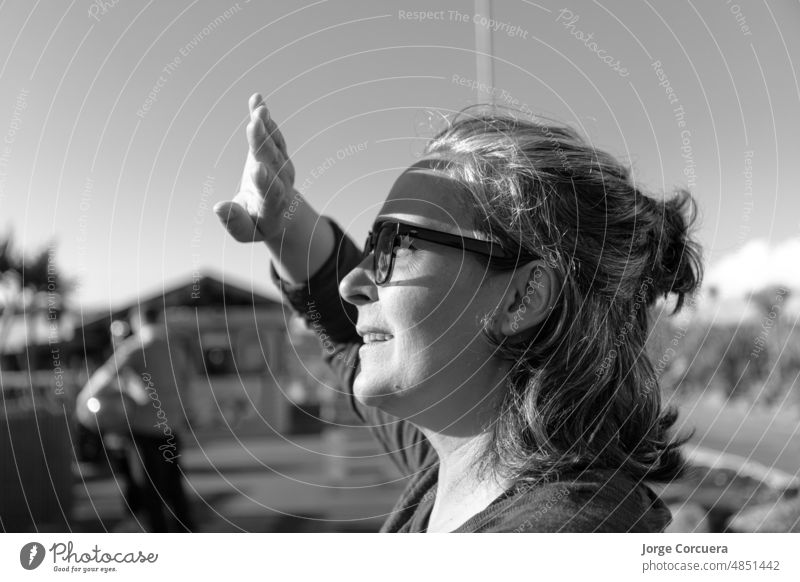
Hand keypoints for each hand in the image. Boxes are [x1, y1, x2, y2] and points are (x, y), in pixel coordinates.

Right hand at [214, 93, 295, 243]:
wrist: (281, 210)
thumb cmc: (258, 223)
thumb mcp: (247, 232)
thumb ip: (235, 222)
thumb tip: (218, 208)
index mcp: (273, 204)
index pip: (272, 192)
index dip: (265, 181)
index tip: (258, 170)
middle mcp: (281, 181)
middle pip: (273, 160)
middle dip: (263, 143)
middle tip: (255, 125)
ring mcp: (281, 164)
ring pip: (274, 144)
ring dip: (266, 126)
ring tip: (259, 109)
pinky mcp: (276, 151)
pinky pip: (272, 132)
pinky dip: (263, 117)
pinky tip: (256, 99)